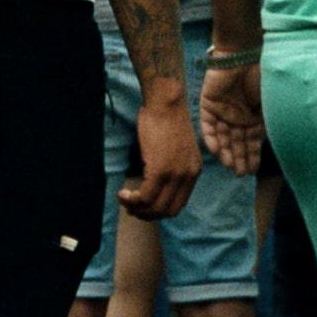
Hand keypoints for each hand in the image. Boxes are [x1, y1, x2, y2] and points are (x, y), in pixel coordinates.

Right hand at [121, 91, 201, 219]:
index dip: (159, 211)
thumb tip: (152, 181)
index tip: (143, 207)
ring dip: (137, 209)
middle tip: (131, 209)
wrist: (166, 102)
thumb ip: (170, 167)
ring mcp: (176, 174)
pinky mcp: (161, 169)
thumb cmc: (166, 119)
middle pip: (168, 210)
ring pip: (156, 206)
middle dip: (148, 214)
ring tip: (125, 200)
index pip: (179, 204)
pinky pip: (145, 196)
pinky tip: (123, 193)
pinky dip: (132, 200)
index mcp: (193, 172)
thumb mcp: (175, 148)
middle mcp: (188, 176)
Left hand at [199, 60, 263, 176]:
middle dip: (239, 158)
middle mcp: (238, 117)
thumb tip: (276, 143)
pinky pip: (208, 125)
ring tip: (230, 167)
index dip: (252, 156)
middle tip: (240, 174)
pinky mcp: (208, 104)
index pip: (251, 142)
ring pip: (223, 137)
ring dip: (226, 152)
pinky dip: (212, 138)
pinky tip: (216, 151)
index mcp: (254, 117)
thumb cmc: (263, 77)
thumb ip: (268, 123)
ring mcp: (222, 111)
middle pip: (236, 142)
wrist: (243, 55)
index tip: (253, 171)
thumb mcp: (270, 104)